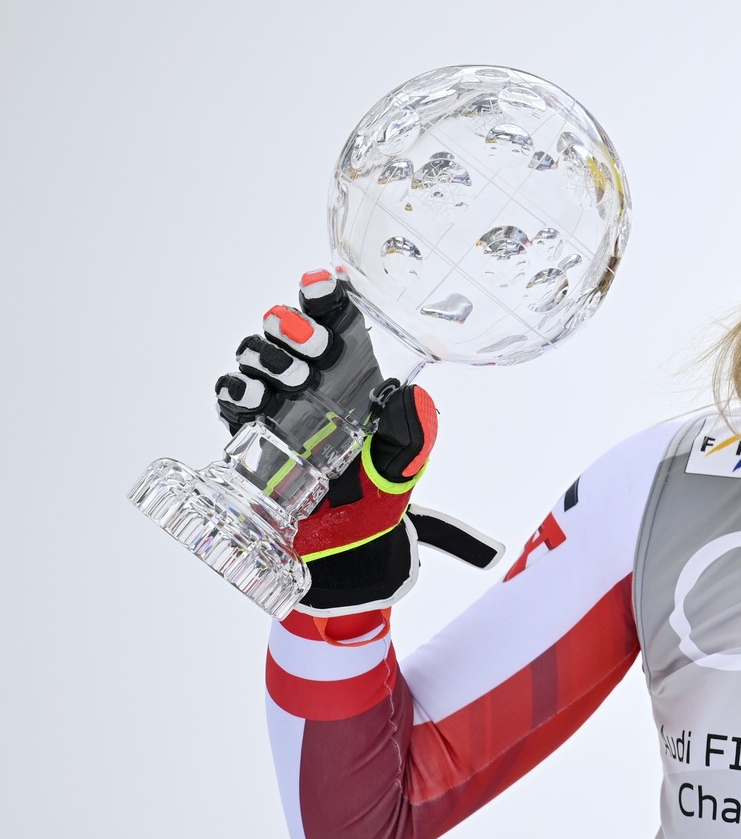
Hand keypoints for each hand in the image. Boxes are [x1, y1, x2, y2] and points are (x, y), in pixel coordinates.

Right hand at [215, 269, 500, 619]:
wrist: (344, 553)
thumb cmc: (376, 499)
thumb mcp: (403, 466)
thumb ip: (412, 434)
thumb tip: (407, 395)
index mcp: (352, 377)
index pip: (336, 323)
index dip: (326, 298)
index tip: (325, 284)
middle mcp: (311, 382)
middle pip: (289, 331)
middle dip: (293, 327)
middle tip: (311, 346)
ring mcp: (276, 404)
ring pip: (255, 357)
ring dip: (264, 357)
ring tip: (285, 381)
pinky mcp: (249, 432)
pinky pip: (229, 397)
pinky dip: (232, 390)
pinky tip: (245, 397)